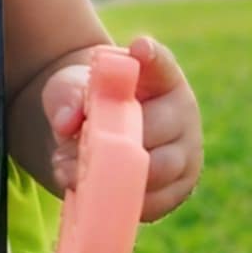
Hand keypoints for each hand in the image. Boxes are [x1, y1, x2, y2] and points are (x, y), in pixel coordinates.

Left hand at [40, 35, 202, 220]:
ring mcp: (186, 154)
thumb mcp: (70, 91)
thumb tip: (66, 122)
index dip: (151, 57)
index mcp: (162, 78)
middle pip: (154, 129)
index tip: (139, 49)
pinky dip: (118, 200)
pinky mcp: (176, 191)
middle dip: (110, 142)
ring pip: (155, 172)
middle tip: (65, 150)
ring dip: (111, 175)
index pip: (160, 63)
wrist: (102, 141)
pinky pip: (151, 203)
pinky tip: (88, 191)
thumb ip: (67, 96)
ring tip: (67, 172)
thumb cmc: (90, 105)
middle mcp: (182, 114)